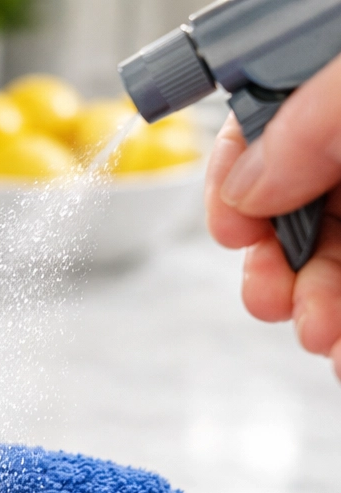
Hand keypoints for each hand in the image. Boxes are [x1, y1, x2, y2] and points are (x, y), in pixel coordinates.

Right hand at [205, 53, 340, 380]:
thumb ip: (318, 113)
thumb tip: (247, 186)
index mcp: (339, 89)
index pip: (266, 113)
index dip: (234, 172)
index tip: (232, 229)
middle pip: (296, 199)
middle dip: (275, 263)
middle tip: (270, 298)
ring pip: (336, 254)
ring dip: (314, 306)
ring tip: (321, 335)